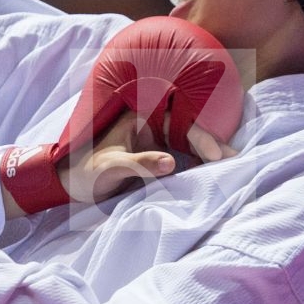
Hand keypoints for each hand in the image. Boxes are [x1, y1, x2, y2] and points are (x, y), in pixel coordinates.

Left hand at [2, 115, 236, 219]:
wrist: (69, 185)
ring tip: (232, 164)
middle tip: (234, 158)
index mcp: (138, 117)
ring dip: (206, 152)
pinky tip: (211, 171)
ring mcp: (152, 141)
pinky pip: (179, 156)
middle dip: (210, 142)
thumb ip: (140, 163)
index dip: (199, 135)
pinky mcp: (152, 157)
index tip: (215, 154)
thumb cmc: (85, 172)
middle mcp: (148, 125)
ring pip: (186, 142)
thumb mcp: (111, 168)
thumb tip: (171, 162)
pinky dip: (196, 163)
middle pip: (187, 128)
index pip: (177, 120)